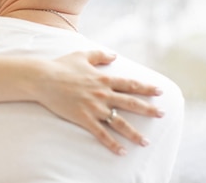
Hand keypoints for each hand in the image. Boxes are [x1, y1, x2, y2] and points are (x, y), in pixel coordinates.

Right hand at [37, 50, 163, 155]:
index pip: (130, 84)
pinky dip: (112, 144)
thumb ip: (100, 55)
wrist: (43, 78)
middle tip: (162, 115)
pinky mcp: (84, 118)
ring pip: (119, 122)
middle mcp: (102, 94)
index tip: (160, 91)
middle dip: (149, 110)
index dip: (146, 88)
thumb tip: (114, 55)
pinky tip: (121, 152)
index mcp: (103, 79)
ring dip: (134, 133)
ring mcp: (94, 107)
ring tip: (146, 142)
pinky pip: (101, 133)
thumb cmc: (61, 65)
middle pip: (130, 103)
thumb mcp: (82, 55)